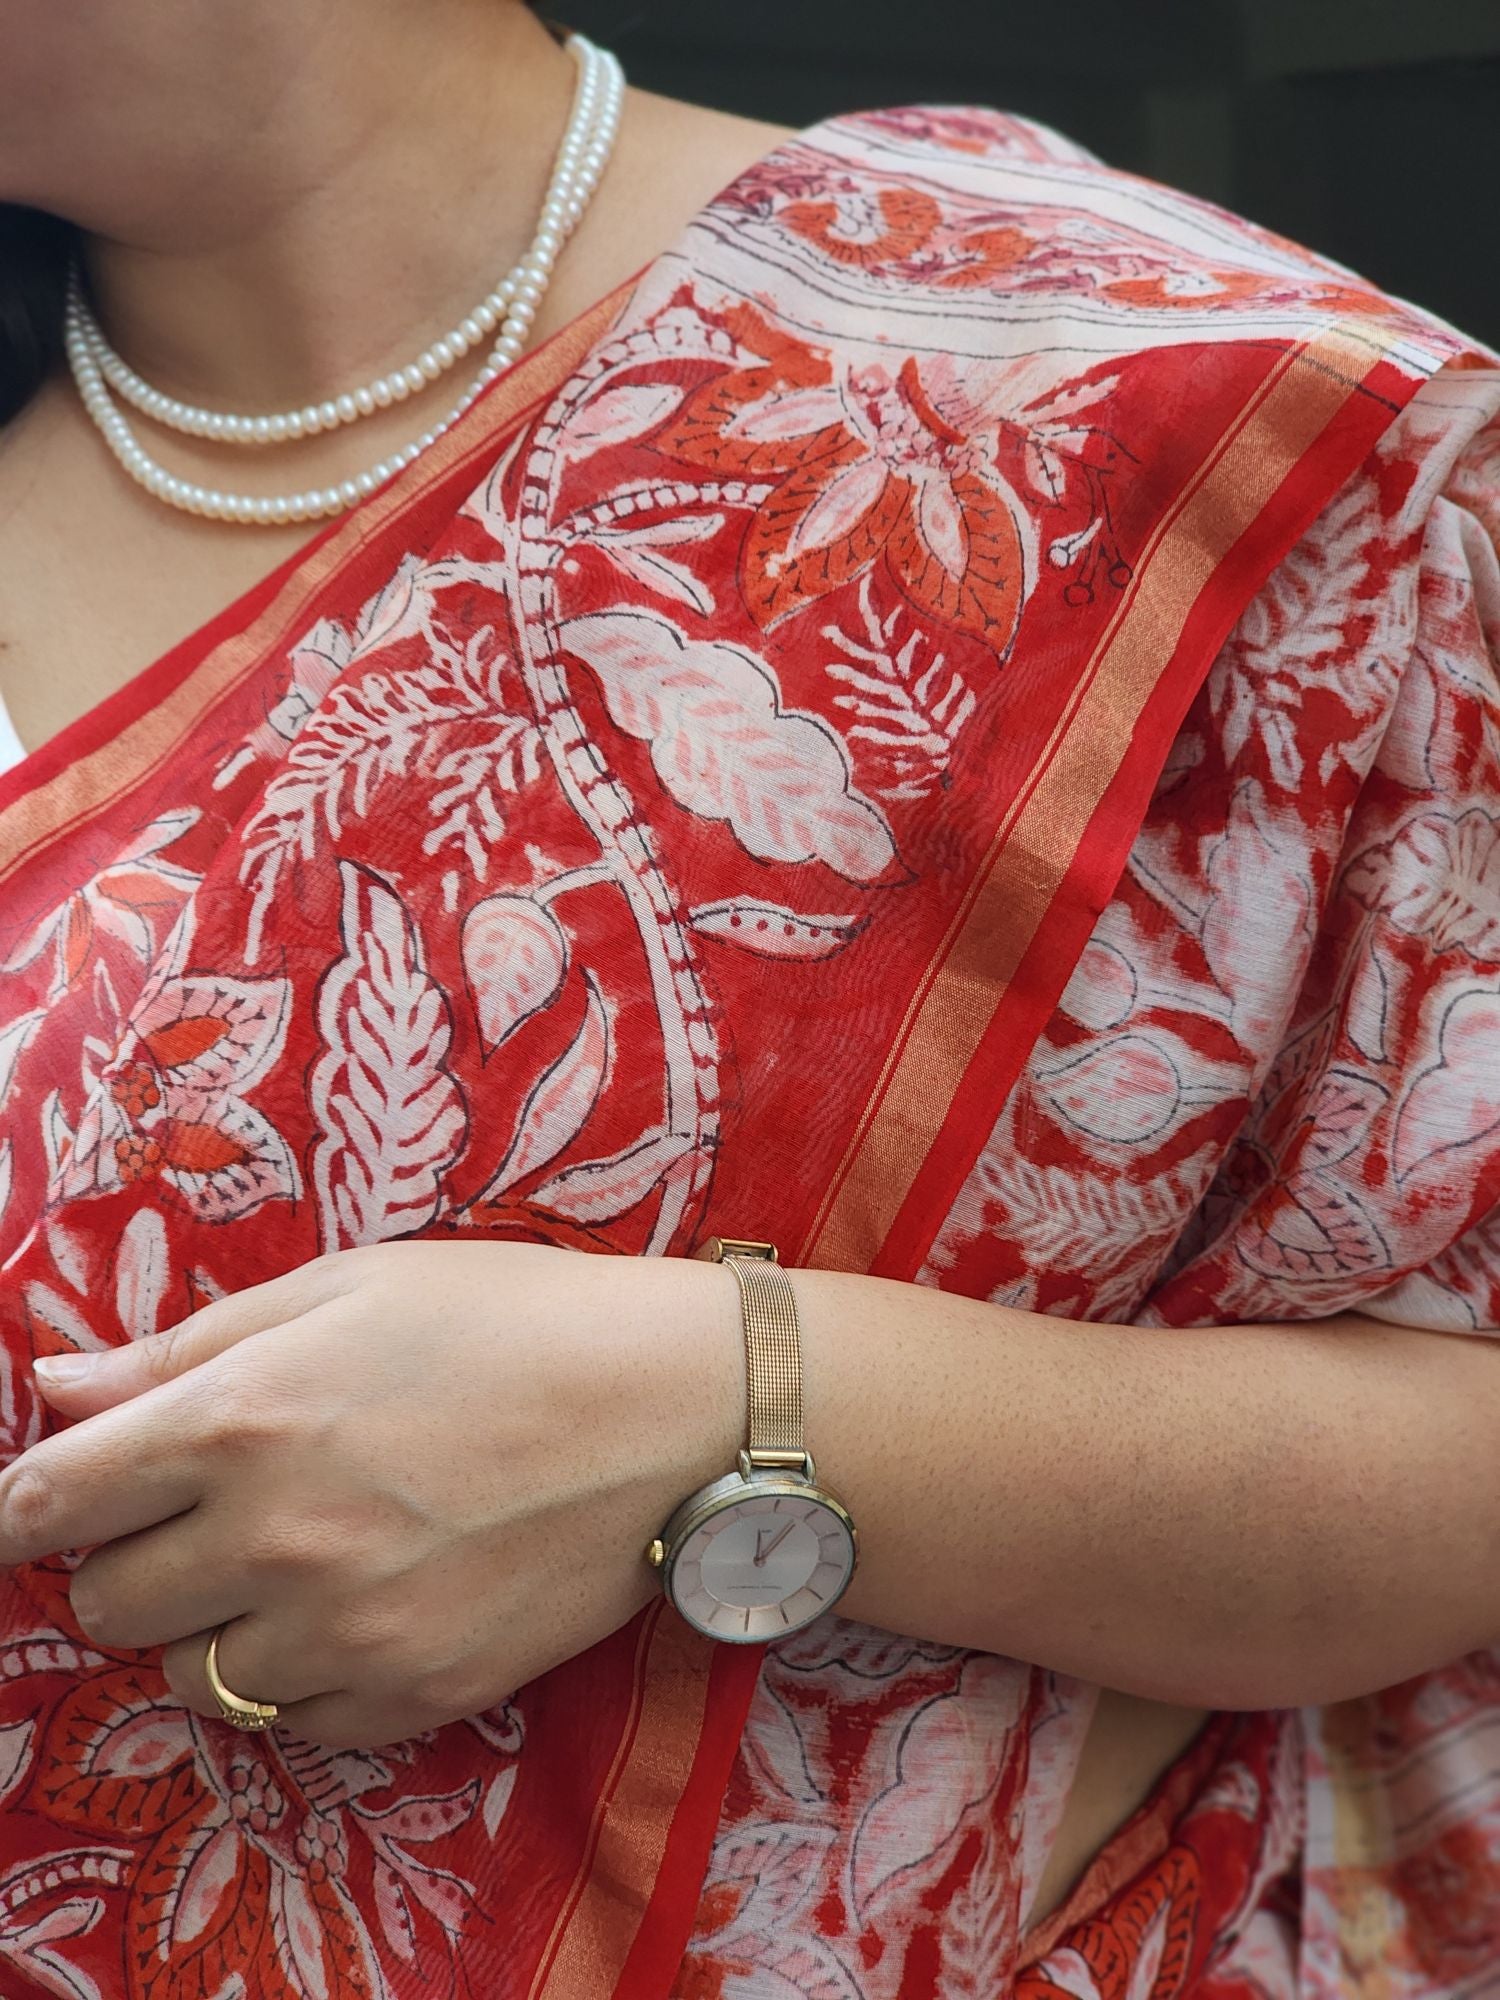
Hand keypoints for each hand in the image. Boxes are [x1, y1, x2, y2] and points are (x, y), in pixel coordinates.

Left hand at [4, 1241, 740, 1748]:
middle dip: (127, 1560)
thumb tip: (59, 1385)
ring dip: (216, 1626)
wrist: (675, 1408)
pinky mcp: (413, 1692)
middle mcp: (272, 1538)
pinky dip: (302, 1677)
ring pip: (192, 1678)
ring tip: (297, 1560)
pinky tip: (361, 1605)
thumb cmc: (511, 1318)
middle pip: (105, 1603)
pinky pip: (294, 1724)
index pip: (49, 1500)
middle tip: (202, 1514)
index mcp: (241, 1417)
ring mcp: (344, 1629)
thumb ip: (188, 1346)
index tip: (44, 1506)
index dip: (27, 1507)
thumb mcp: (346, 1288)